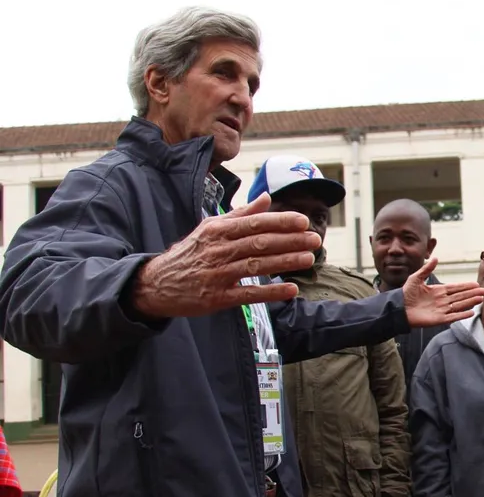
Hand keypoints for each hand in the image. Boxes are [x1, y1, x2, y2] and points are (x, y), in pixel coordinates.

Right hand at [130, 194, 319, 318]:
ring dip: (285, 262)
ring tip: (308, 259)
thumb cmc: (190, 253)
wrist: (155, 284)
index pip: (255, 223)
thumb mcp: (209, 228)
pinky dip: (271, 292)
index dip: (281, 222)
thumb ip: (240, 214)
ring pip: (256, 266)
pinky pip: (248, 295)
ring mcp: (217, 274)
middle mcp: (218, 250)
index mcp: (218, 230)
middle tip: (315, 239)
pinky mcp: (217, 298)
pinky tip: (292, 290)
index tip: (303, 221)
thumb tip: (266, 198)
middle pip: (260, 243)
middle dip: (290, 241)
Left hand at [402, 258, 483, 326]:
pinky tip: (471, 312)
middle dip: (472, 294)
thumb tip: (436, 257)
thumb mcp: (416, 278)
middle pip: (460, 296)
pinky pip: (453, 317)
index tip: (476, 284)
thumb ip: (426, 269)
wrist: (399, 308)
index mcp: (438, 291)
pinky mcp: (439, 319)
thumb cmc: (406, 293)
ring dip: (470, 302)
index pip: (455, 288)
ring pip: (459, 305)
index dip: (466, 286)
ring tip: (480, 299)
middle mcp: (442, 300)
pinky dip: (462, 315)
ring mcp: (441, 310)